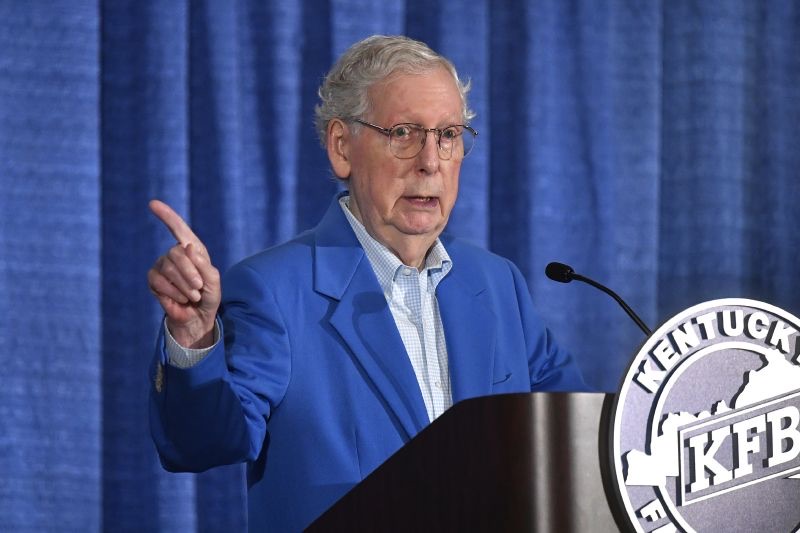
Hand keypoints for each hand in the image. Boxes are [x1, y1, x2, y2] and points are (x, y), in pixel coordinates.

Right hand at [147, 199, 220, 347]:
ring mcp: (162, 266)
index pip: (178, 228)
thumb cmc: (209, 297)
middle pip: (176, 253)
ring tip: (193, 296)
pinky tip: (181, 300)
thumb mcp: (213, 281)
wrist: (199, 318)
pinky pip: (158, 281)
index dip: (167, 215)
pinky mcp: (153, 280)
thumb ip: (203, 264)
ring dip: (183, 285)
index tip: (152, 203)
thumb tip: (186, 247)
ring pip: (167, 268)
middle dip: (189, 273)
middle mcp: (175, 255)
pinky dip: (173, 293)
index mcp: (192, 250)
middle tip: (198, 289)